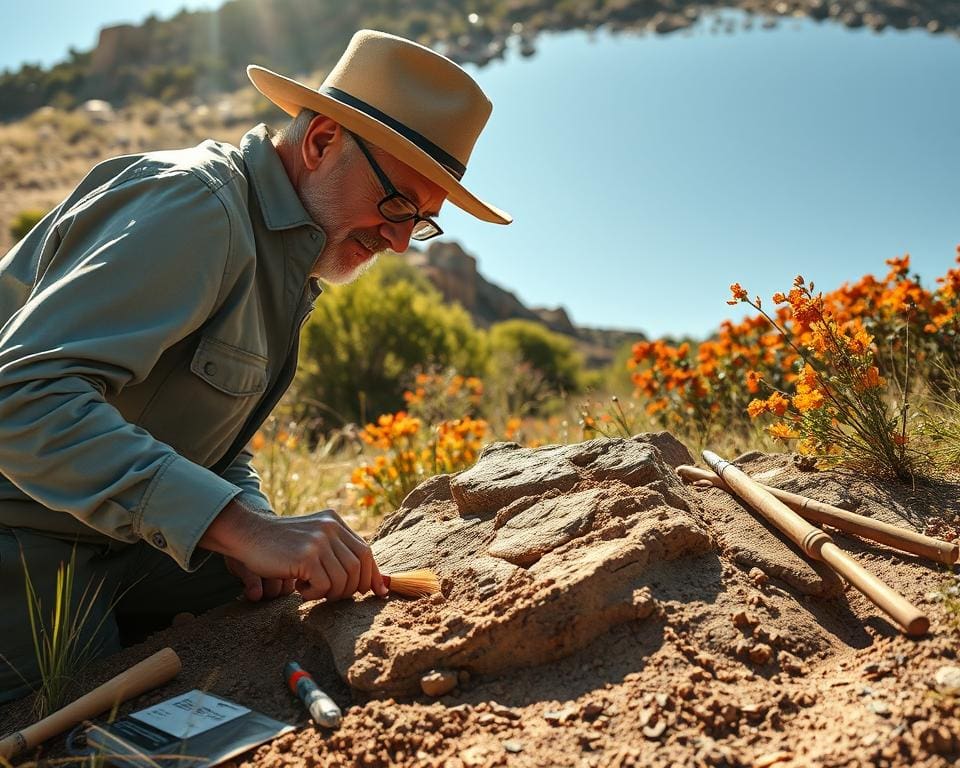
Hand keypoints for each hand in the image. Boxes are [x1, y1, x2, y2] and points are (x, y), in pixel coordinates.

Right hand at [200, 501, 388, 601]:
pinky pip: (324, 585)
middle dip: (351, 589)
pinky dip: (314, 594)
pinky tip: (299, 589)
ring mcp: (319, 540)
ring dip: (330, 593)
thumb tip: (376, 581)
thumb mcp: (312, 540)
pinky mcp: (306, 556)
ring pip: (343, 579)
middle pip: (359, 567)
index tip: (378, 593)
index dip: (373, 575)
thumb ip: (338, 553)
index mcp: (334, 521)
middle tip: (332, 596)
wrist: (246, 534)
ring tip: (310, 590)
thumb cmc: (278, 545)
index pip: (365, 551)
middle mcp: (330, 527)